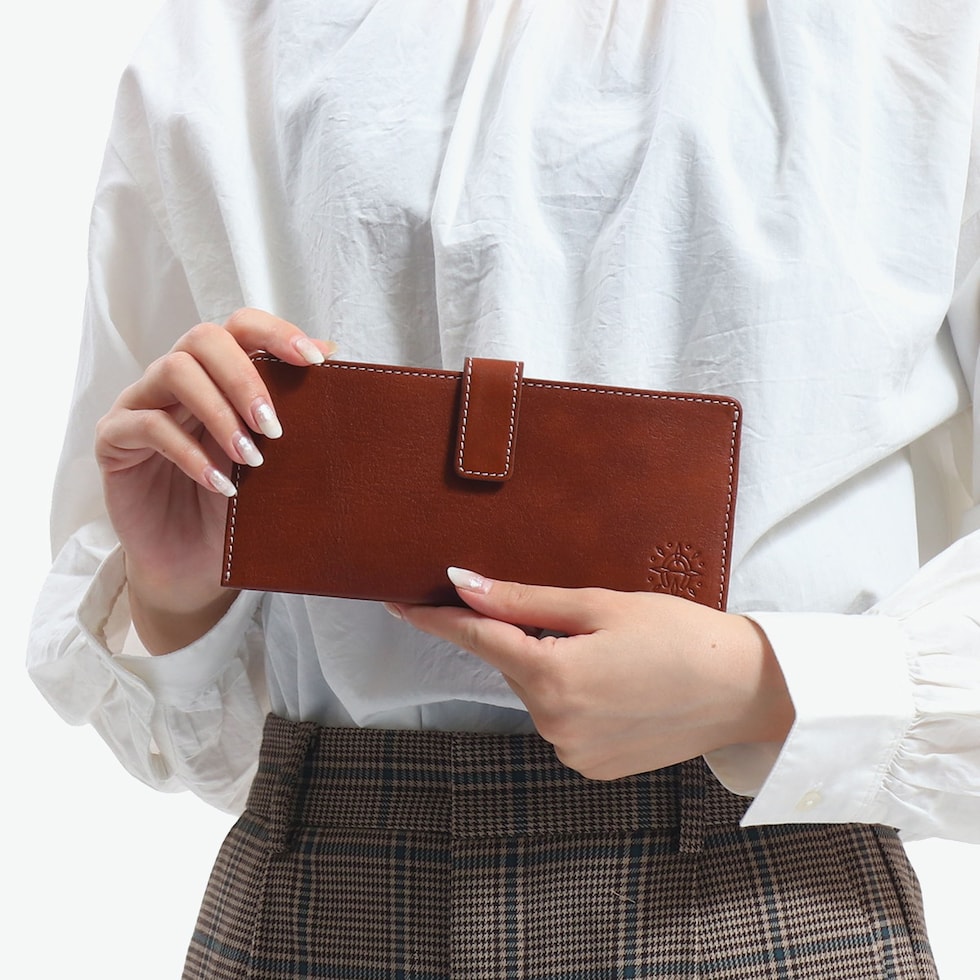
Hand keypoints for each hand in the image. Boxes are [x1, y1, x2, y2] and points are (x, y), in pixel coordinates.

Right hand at [95, 308, 335, 652]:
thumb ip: (291, 407)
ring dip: (220, 413)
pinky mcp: (113, 439)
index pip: (241, 326)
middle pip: (203, 338)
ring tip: (251, 459)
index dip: (277, 333)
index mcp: (216, 372)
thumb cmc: (236, 504)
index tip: (316, 361)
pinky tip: (221, 485)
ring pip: (174, 371)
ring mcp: (140, 402)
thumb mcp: (273, 457)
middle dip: (246, 379)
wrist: (193, 563)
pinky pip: (148, 426)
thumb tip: (334, 352)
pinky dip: (190, 454)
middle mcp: (175, 377)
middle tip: (274, 428)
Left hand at [388, 569, 794, 778]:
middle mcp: (554, 724)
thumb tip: (463, 586)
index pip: (477, 640)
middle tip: (581, 619)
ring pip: (537, 692)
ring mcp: (572, 753)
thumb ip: (523, 600)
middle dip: (528, 636)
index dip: (437, 619)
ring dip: (553, 667)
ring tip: (612, 654)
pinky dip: (572, 697)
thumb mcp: (599, 604)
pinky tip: (616, 685)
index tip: (401, 605)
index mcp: (553, 677)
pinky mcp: (590, 767)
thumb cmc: (679, 634)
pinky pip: (560, 721)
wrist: (744, 689)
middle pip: (514, 665)